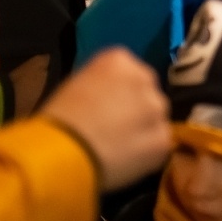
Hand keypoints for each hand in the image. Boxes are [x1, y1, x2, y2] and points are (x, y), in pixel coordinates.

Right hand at [39, 48, 172, 191]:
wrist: (61, 155)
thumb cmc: (58, 121)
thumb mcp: (76, 87)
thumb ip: (101, 84)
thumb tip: (109, 96)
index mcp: (119, 60)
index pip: (128, 70)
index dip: (118, 91)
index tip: (105, 105)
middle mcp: (144, 78)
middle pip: (147, 93)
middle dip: (135, 108)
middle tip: (114, 127)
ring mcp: (157, 108)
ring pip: (155, 118)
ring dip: (143, 130)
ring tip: (118, 147)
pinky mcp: (163, 138)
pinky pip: (159, 144)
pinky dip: (146, 152)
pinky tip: (125, 161)